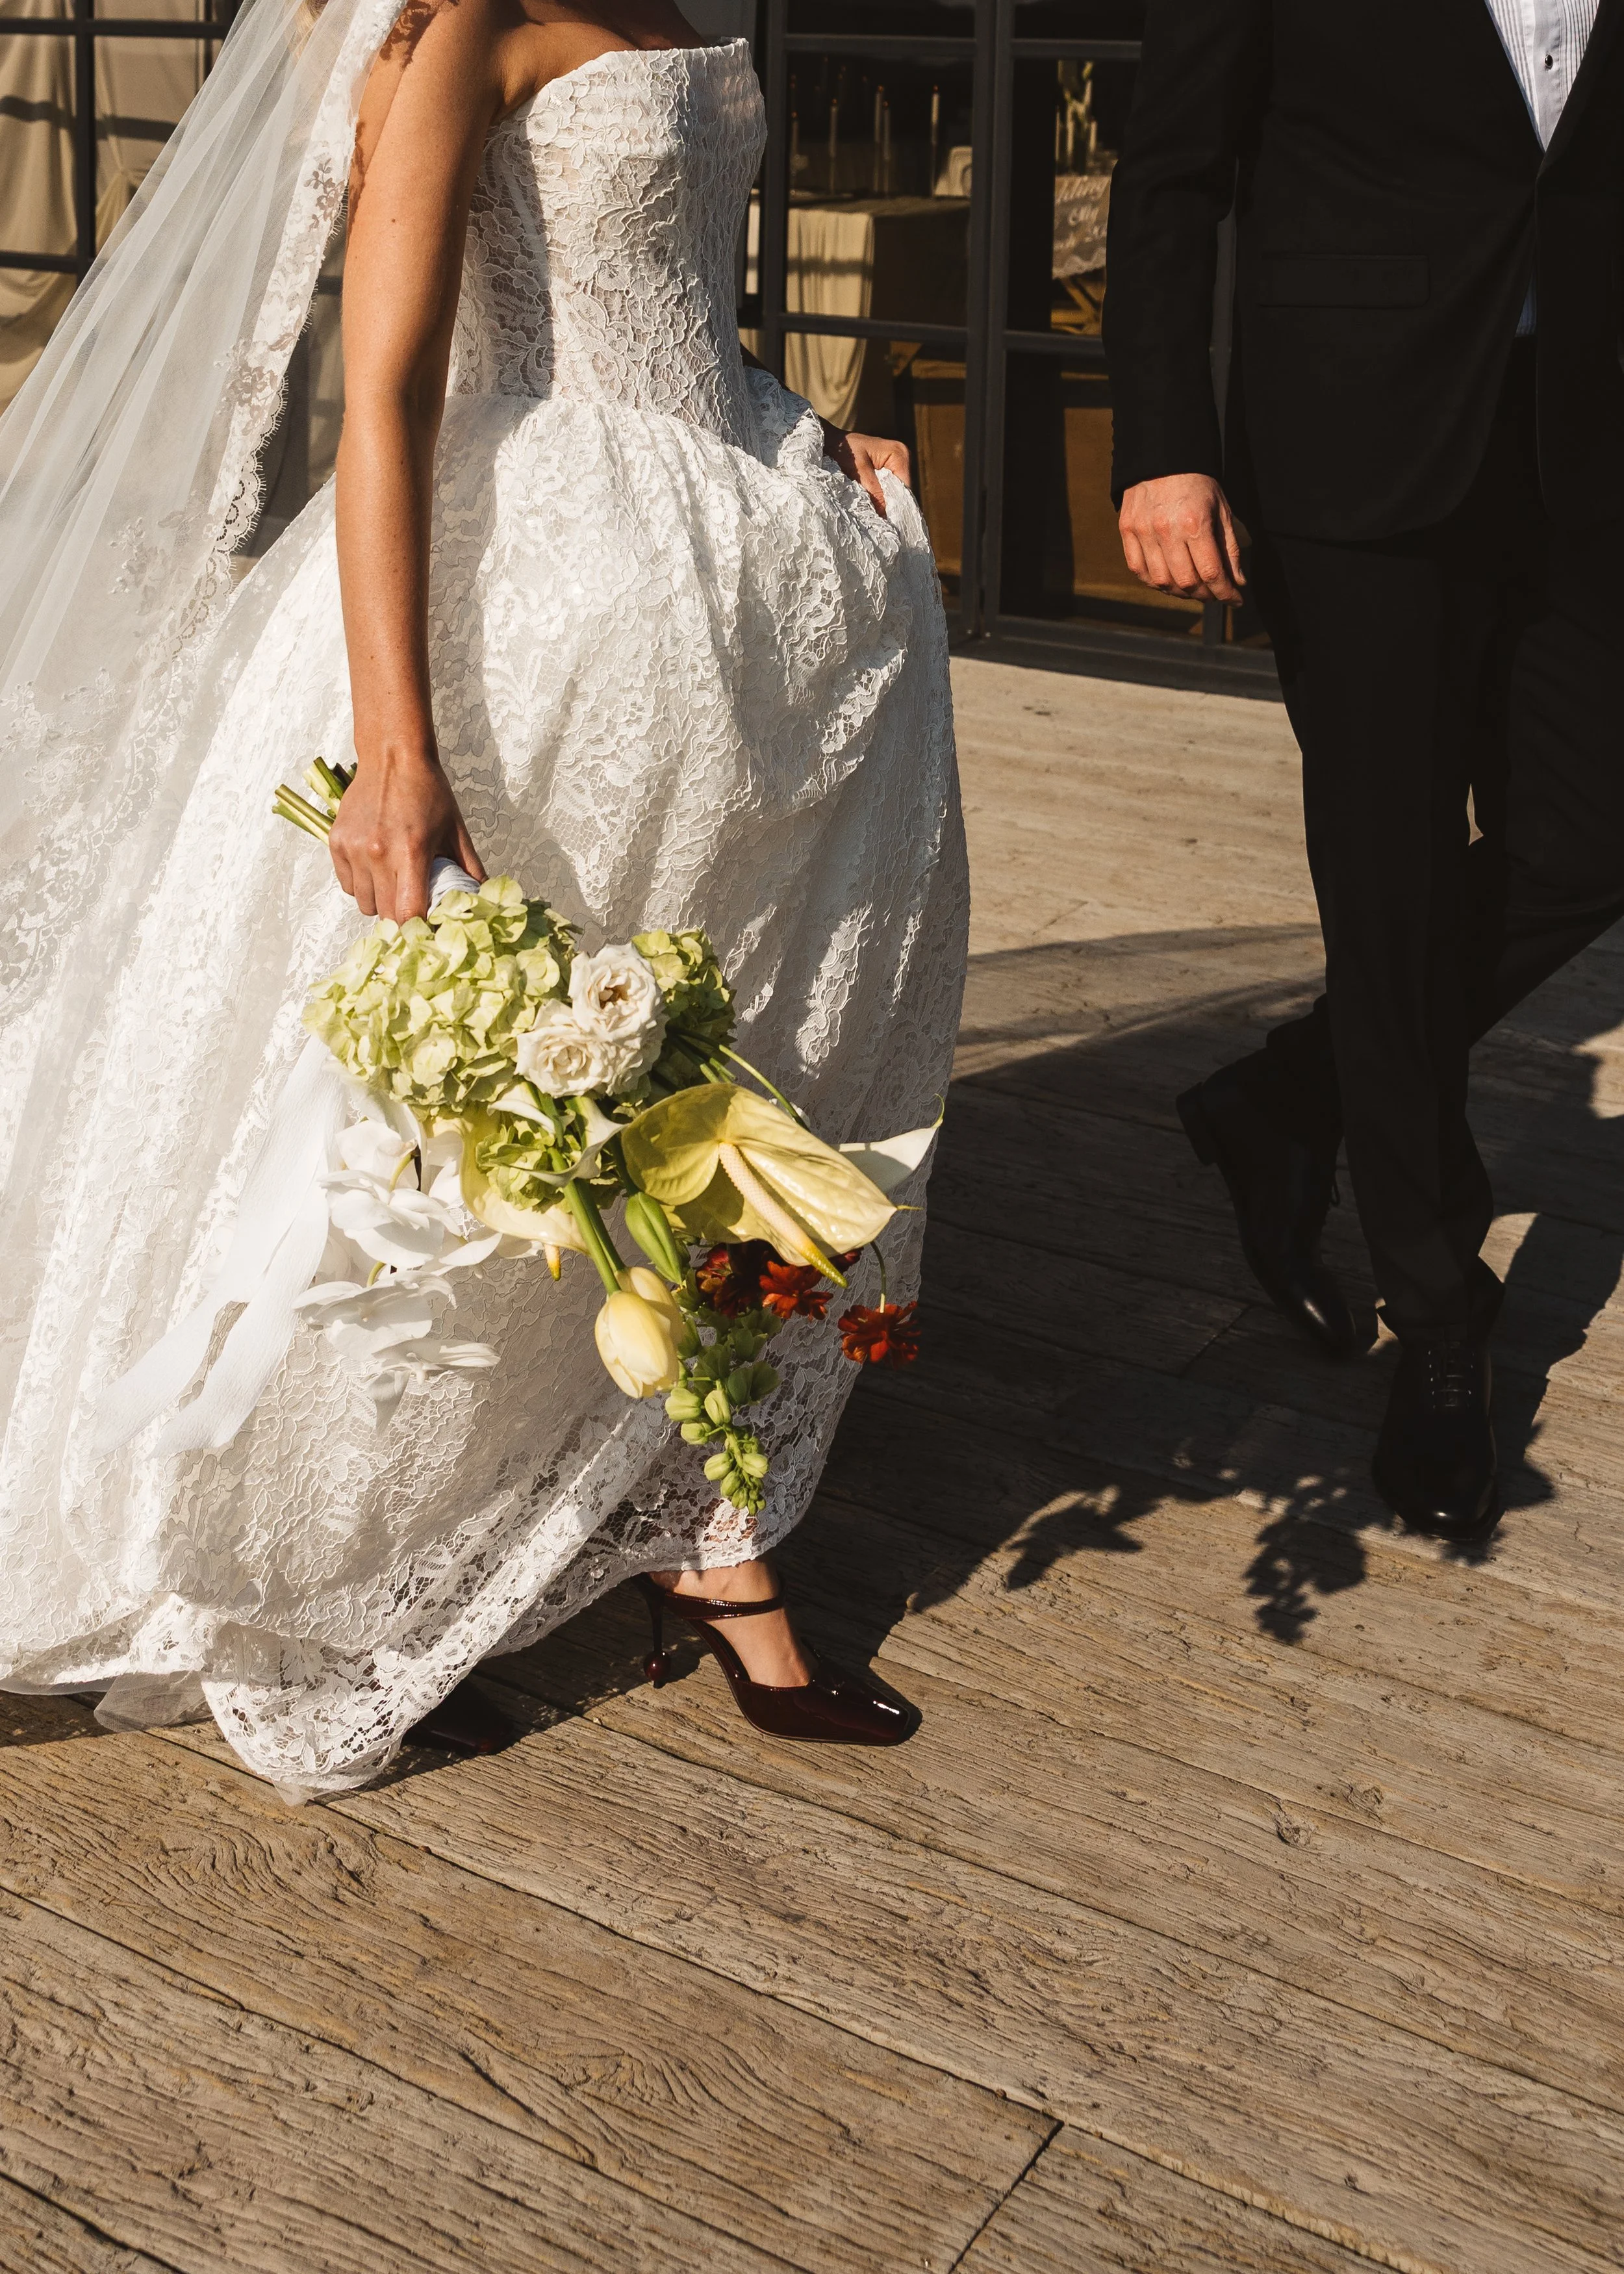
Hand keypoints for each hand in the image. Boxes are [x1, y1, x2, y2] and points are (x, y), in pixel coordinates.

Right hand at [327, 744, 485, 920]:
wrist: (392, 757)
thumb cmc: (428, 792)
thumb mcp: (456, 830)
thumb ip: (470, 868)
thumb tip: (482, 899)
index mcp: (410, 852)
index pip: (408, 913)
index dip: (419, 926)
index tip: (427, 924)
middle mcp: (377, 853)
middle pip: (385, 914)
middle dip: (401, 914)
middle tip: (413, 900)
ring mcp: (353, 848)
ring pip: (364, 903)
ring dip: (380, 901)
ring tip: (393, 881)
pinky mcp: (336, 842)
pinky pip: (347, 884)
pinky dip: (361, 885)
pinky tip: (375, 868)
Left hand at [821, 422, 910, 516]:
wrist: (830, 441)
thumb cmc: (843, 450)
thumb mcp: (859, 472)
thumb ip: (874, 492)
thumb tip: (885, 515)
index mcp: (899, 454)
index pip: (905, 488)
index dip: (897, 506)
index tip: (887, 523)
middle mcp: (902, 458)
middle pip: (902, 491)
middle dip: (891, 506)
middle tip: (881, 524)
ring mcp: (896, 465)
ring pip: (895, 492)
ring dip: (885, 504)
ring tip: (876, 519)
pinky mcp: (887, 470)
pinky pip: (888, 489)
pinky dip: (880, 499)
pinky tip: (874, 509)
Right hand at [1119, 473, 1245, 604]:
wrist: (1163, 456)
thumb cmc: (1197, 483)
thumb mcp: (1221, 509)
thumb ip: (1229, 547)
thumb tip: (1237, 581)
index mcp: (1195, 523)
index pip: (1211, 572)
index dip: (1225, 592)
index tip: (1235, 599)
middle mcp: (1166, 531)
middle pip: (1186, 583)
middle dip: (1205, 595)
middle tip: (1214, 593)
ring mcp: (1143, 532)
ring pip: (1162, 581)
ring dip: (1180, 592)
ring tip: (1192, 588)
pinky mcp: (1127, 531)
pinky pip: (1139, 570)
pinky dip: (1155, 582)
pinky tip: (1168, 580)